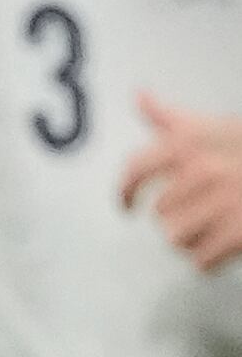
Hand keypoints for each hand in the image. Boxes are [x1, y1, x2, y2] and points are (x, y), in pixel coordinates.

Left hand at [121, 92, 241, 269]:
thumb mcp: (215, 126)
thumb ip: (171, 117)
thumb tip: (140, 97)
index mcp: (187, 144)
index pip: (136, 169)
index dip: (125, 192)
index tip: (126, 206)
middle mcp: (201, 171)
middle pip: (161, 213)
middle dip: (179, 216)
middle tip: (204, 212)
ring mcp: (224, 203)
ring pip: (177, 238)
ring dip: (191, 239)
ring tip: (212, 230)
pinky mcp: (240, 233)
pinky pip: (202, 259)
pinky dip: (207, 260)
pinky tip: (219, 250)